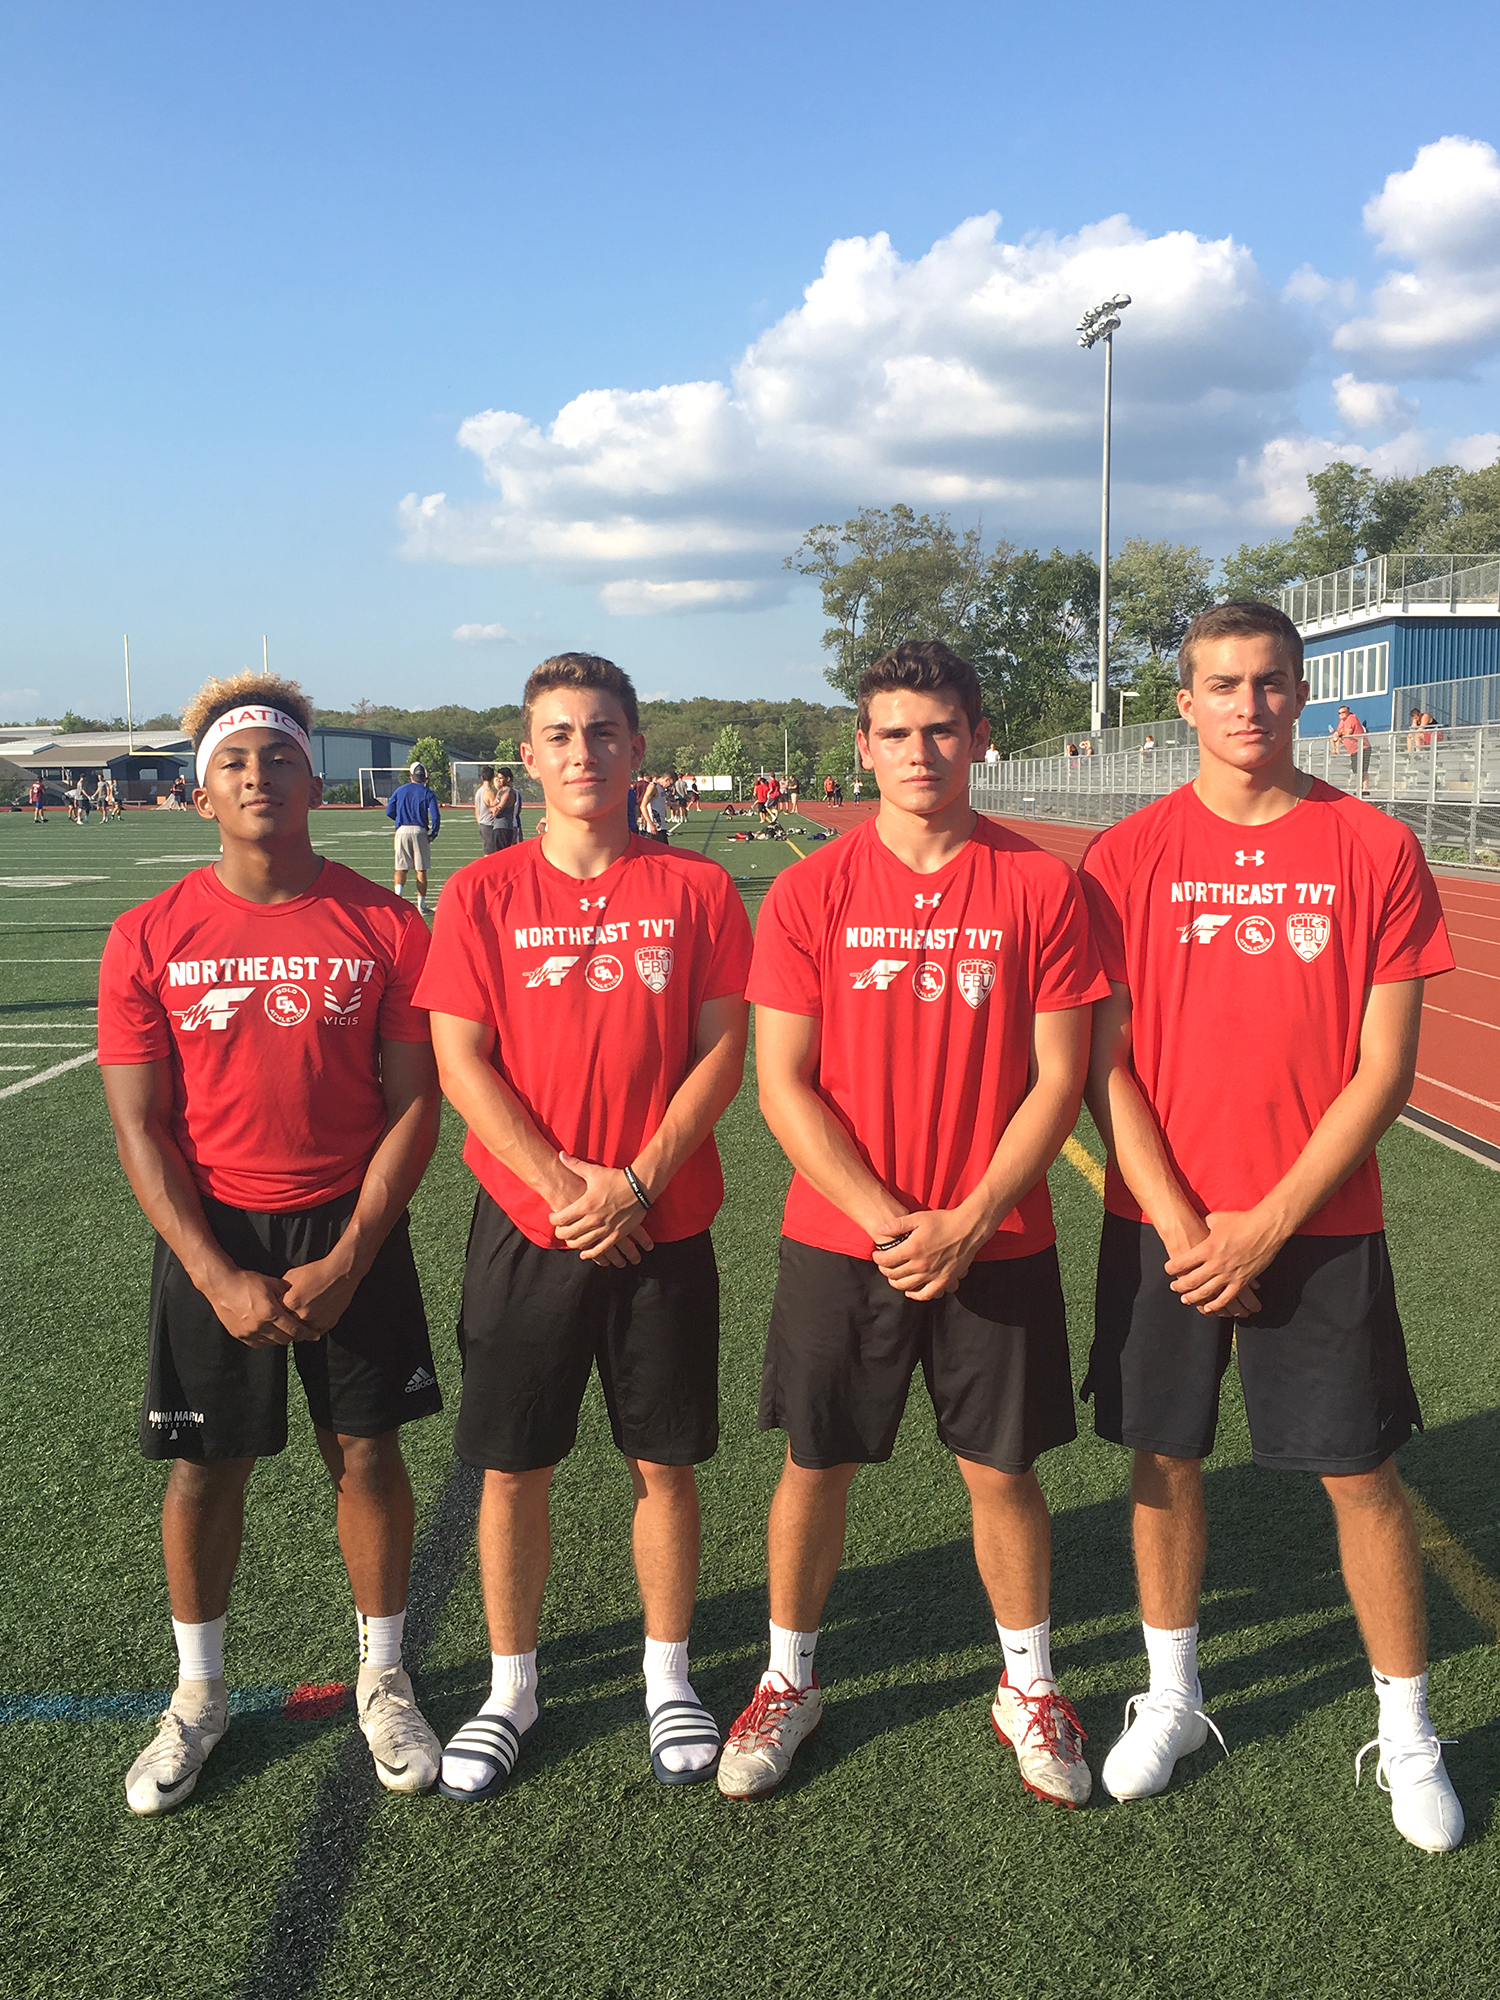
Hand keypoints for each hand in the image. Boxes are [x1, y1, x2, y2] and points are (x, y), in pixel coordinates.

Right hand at [202, 1267, 314, 1346]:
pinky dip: (267, 1340)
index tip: (315, 1336)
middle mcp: (260, 1326)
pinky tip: (271, 1334)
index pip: (294, 1329)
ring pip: (272, 1343)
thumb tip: (301, 1295)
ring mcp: (249, 1332)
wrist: (221, 1285)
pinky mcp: (239, 1335)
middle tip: (302, 1334)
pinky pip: (258, 1344)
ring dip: (282, 1339)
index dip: (307, 1334)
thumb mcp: (271, 1282)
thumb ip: (287, 1291)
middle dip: (296, 1337)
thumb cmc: (247, 1281)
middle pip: (285, 1339)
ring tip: (287, 1333)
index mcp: (271, 1313)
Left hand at [280, 1250, 365, 1335]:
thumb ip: (282, 1290)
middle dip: (285, 1321)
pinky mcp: (327, 1325)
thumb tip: (275, 1298)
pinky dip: (311, 1329)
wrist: (341, 1273)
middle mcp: (302, 1315)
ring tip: (297, 1321)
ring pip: (300, 1333)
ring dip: (298, 1329)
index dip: (275, 1312)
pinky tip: (310, 1321)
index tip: (276, 1310)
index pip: (276, 1314)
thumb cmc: (317, 1271)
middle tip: (286, 1318)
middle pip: (287, 1325)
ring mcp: (315, 1322)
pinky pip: (314, 1333)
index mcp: (291, 1302)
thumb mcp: (292, 1276)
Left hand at [549, 1153, 654, 1264]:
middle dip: (560, 1233)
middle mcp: (593, 1219)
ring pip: (582, 1243)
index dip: (553, 1220)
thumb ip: (574, 1165)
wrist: (640, 1187)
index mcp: (585, 1204)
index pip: (560, 1218)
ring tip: (570, 1239)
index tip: (553, 1218)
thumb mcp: (593, 1171)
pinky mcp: (616, 1235)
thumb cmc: (615, 1178)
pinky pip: (600, 1249)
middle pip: (568, 1234)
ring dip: (572, 1243)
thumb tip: (561, 1155)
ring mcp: (605, 1229)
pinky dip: (590, 1254)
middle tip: (559, 1230)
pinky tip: (584, 1254)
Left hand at [871, 1209, 986, 1301]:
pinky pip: (926, 1294)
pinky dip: (916, 1295)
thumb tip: (880, 1230)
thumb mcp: (918, 1218)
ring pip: (906, 1286)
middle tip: (884, 1265)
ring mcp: (932, 1274)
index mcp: (912, 1249)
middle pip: (894, 1274)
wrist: (968, 1229)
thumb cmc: (943, 1221)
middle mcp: (921, 1264)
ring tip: (894, 1276)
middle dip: (885, 1270)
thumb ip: (897, 1225)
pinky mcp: (944, 1280)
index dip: (877, 1259)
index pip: (886, 1260)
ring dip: (896, 1282)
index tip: (877, 1255)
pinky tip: (911, 1291)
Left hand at [1163, 1209, 1280, 1316]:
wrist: (1266, 1228)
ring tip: (1185, 1299)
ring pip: (1206, 1293)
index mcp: (1207, 1249)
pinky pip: (1226, 1298)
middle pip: (1191, 1281)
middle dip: (1179, 1286)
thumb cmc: (1242, 1221)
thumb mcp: (1217, 1220)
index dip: (1171, 1268)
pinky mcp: (1242, 1281)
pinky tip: (1208, 1308)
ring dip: (1193, 1298)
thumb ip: (1205, 1224)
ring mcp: (1229, 1274)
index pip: (1181, 1263)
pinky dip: (1216, 1305)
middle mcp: (1215, 1264)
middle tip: (1174, 1287)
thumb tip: (1199, 1222)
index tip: (1168, 1269)